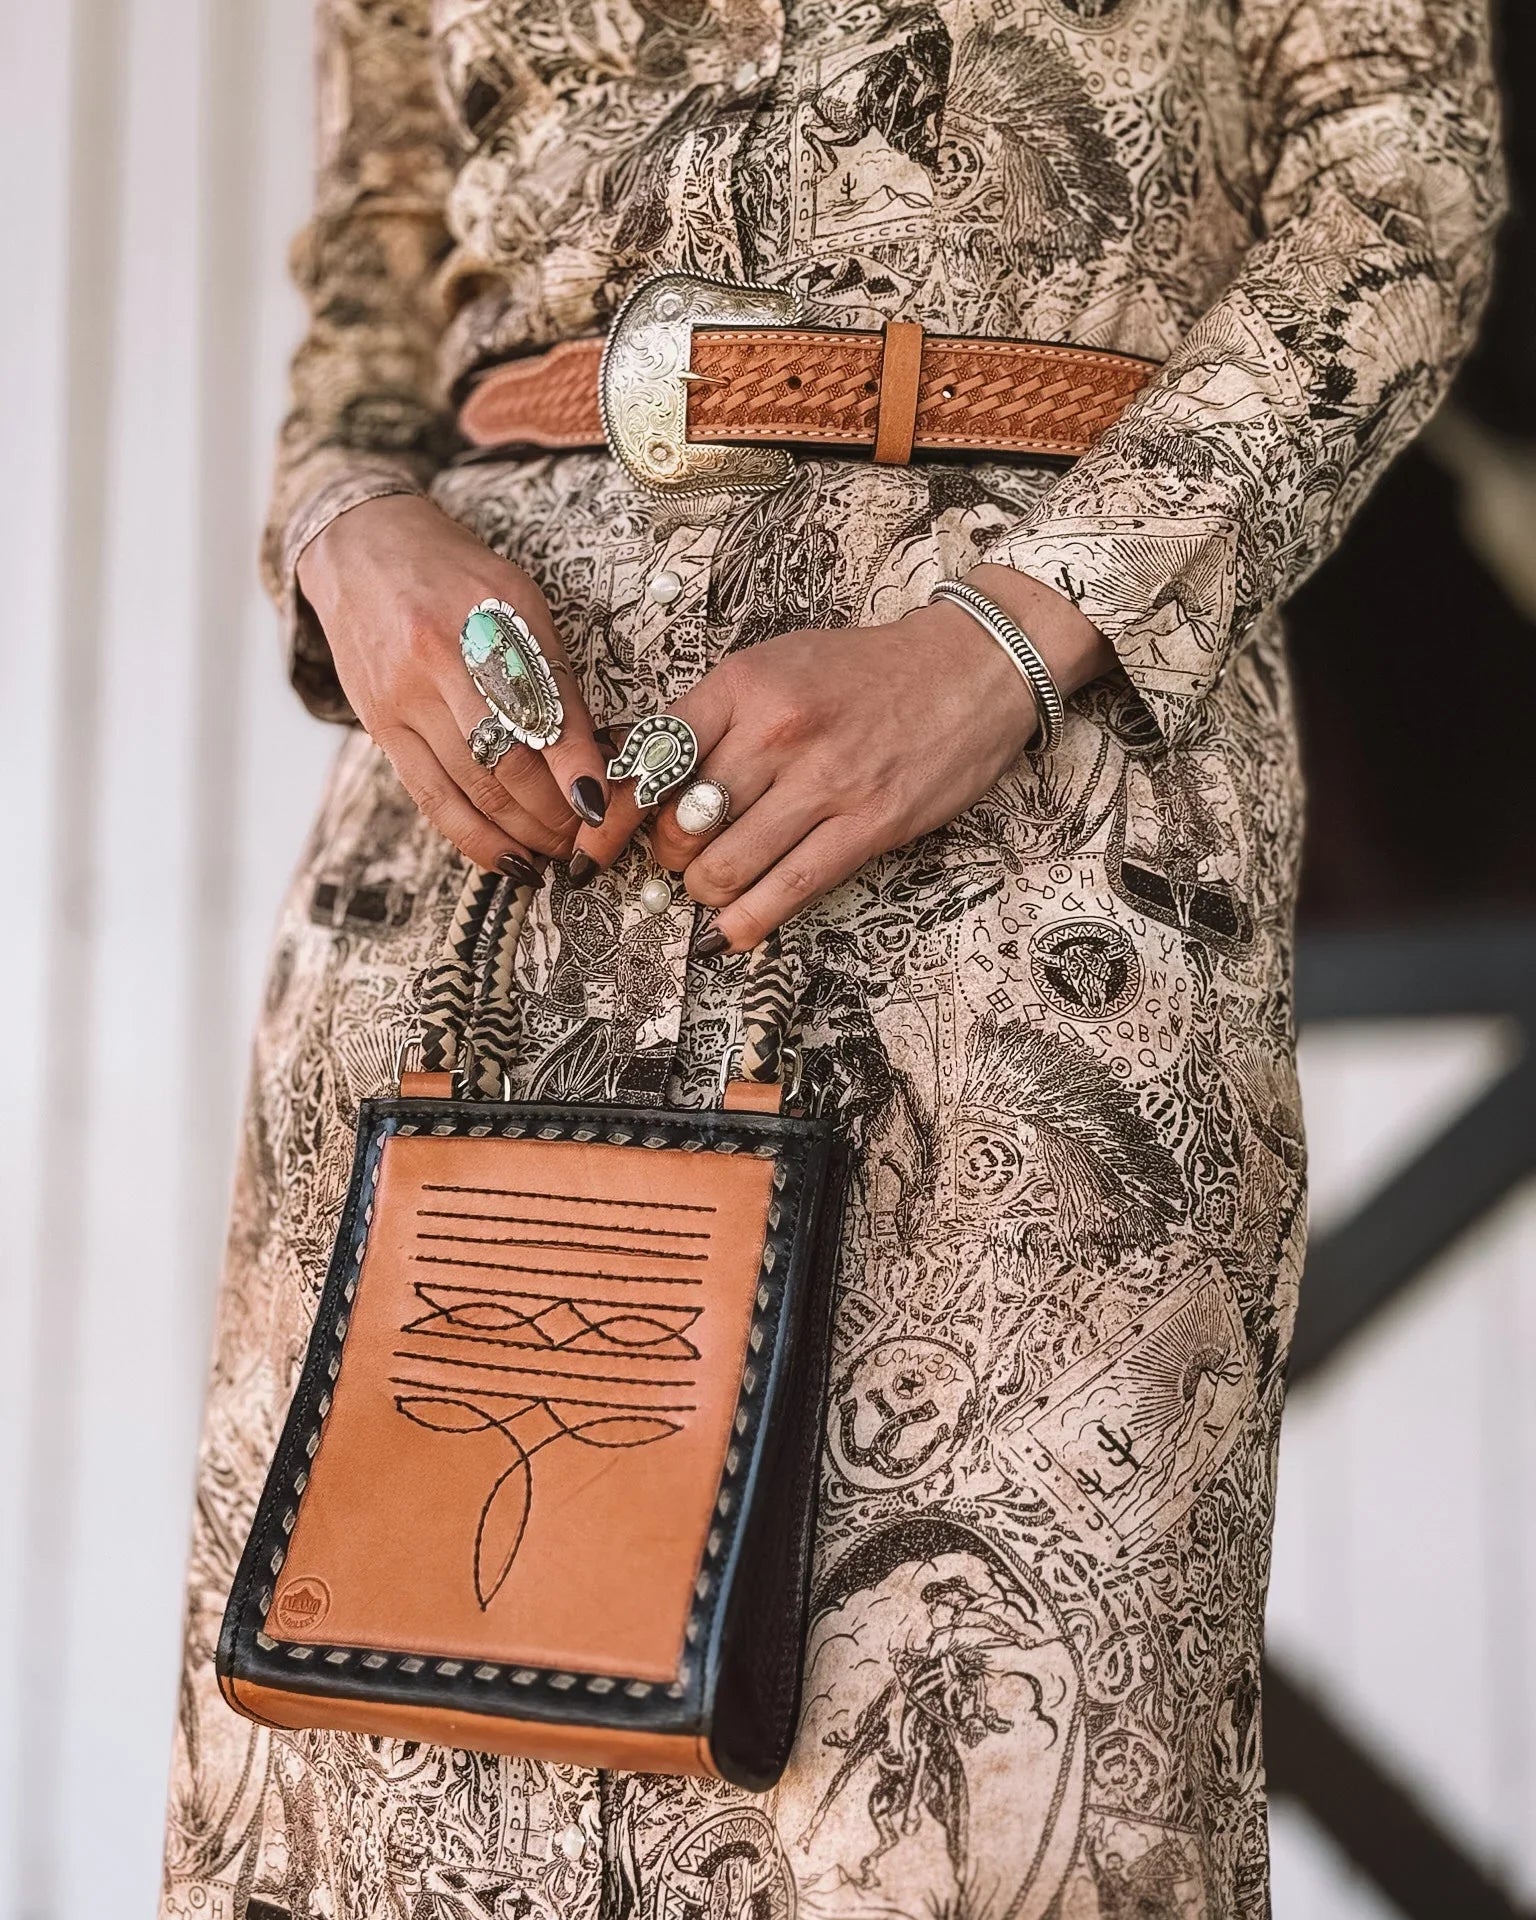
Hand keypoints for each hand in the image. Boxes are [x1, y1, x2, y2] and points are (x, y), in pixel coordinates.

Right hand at [296, 494, 610, 878]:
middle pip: (506, 760)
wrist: (362, 547)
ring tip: (555, 854)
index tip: (600, 806)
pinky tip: (505, 858)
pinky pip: (429, 797)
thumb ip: (552, 669)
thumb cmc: (456, 575)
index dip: (574, 767)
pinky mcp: (378, 725)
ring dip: (521, 833)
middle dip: (553, 812)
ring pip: (471, 788)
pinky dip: (472, 836)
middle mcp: (442, 660)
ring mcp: (404, 697)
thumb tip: (596, 751)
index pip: (542, 709)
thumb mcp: (516, 599)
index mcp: (489, 618)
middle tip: (586, 839)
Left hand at [574, 565, 1113, 949]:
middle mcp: (777, 733)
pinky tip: (730, 934)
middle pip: (679, 825)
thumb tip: (637, 773)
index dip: (607, 819)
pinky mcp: (870, 826)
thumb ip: (711, 717)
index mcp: (743, 686)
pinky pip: (790, 891)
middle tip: (677, 859)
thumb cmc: (864, 671)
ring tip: (710, 888)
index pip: (649, 762)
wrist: (969, 667)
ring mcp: (826, 783)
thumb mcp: (775, 666)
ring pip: (725, 867)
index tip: (589, 853)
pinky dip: (747, 924)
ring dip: (703, 893)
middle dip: (664, 858)